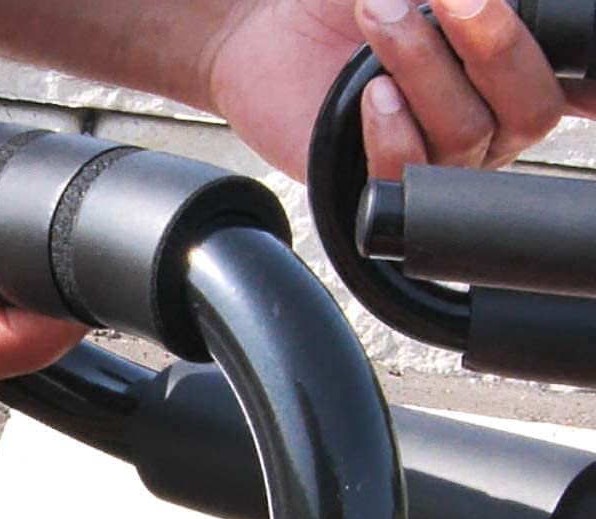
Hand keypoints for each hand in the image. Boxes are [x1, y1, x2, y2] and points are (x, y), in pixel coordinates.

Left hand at [207, 0, 595, 179]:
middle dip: (496, 46)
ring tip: (377, 19)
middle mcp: (480, 124)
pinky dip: (393, 132)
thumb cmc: (344, 0)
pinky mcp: (379, 187)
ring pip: (467, 135)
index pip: (567, 85)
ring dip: (424, 66)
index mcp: (502, 75)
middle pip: (529, 113)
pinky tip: (373, 95)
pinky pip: (409, 180)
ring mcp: (432, 161)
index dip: (590, 83)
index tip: (577, 47)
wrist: (268, 29)